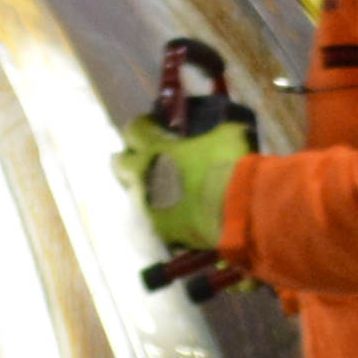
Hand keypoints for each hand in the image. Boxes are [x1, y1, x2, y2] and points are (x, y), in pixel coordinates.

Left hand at [126, 119, 247, 255]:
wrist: (237, 210)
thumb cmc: (231, 165)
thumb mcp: (226, 135)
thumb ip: (211, 134)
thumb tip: (213, 135)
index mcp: (157, 149)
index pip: (134, 131)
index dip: (140, 126)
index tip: (150, 125)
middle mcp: (145, 177)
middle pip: (121, 164)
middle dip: (127, 158)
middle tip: (141, 156)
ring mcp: (151, 207)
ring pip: (135, 196)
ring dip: (145, 189)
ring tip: (161, 189)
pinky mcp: (163, 233)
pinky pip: (156, 221)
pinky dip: (164, 216)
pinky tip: (177, 215)